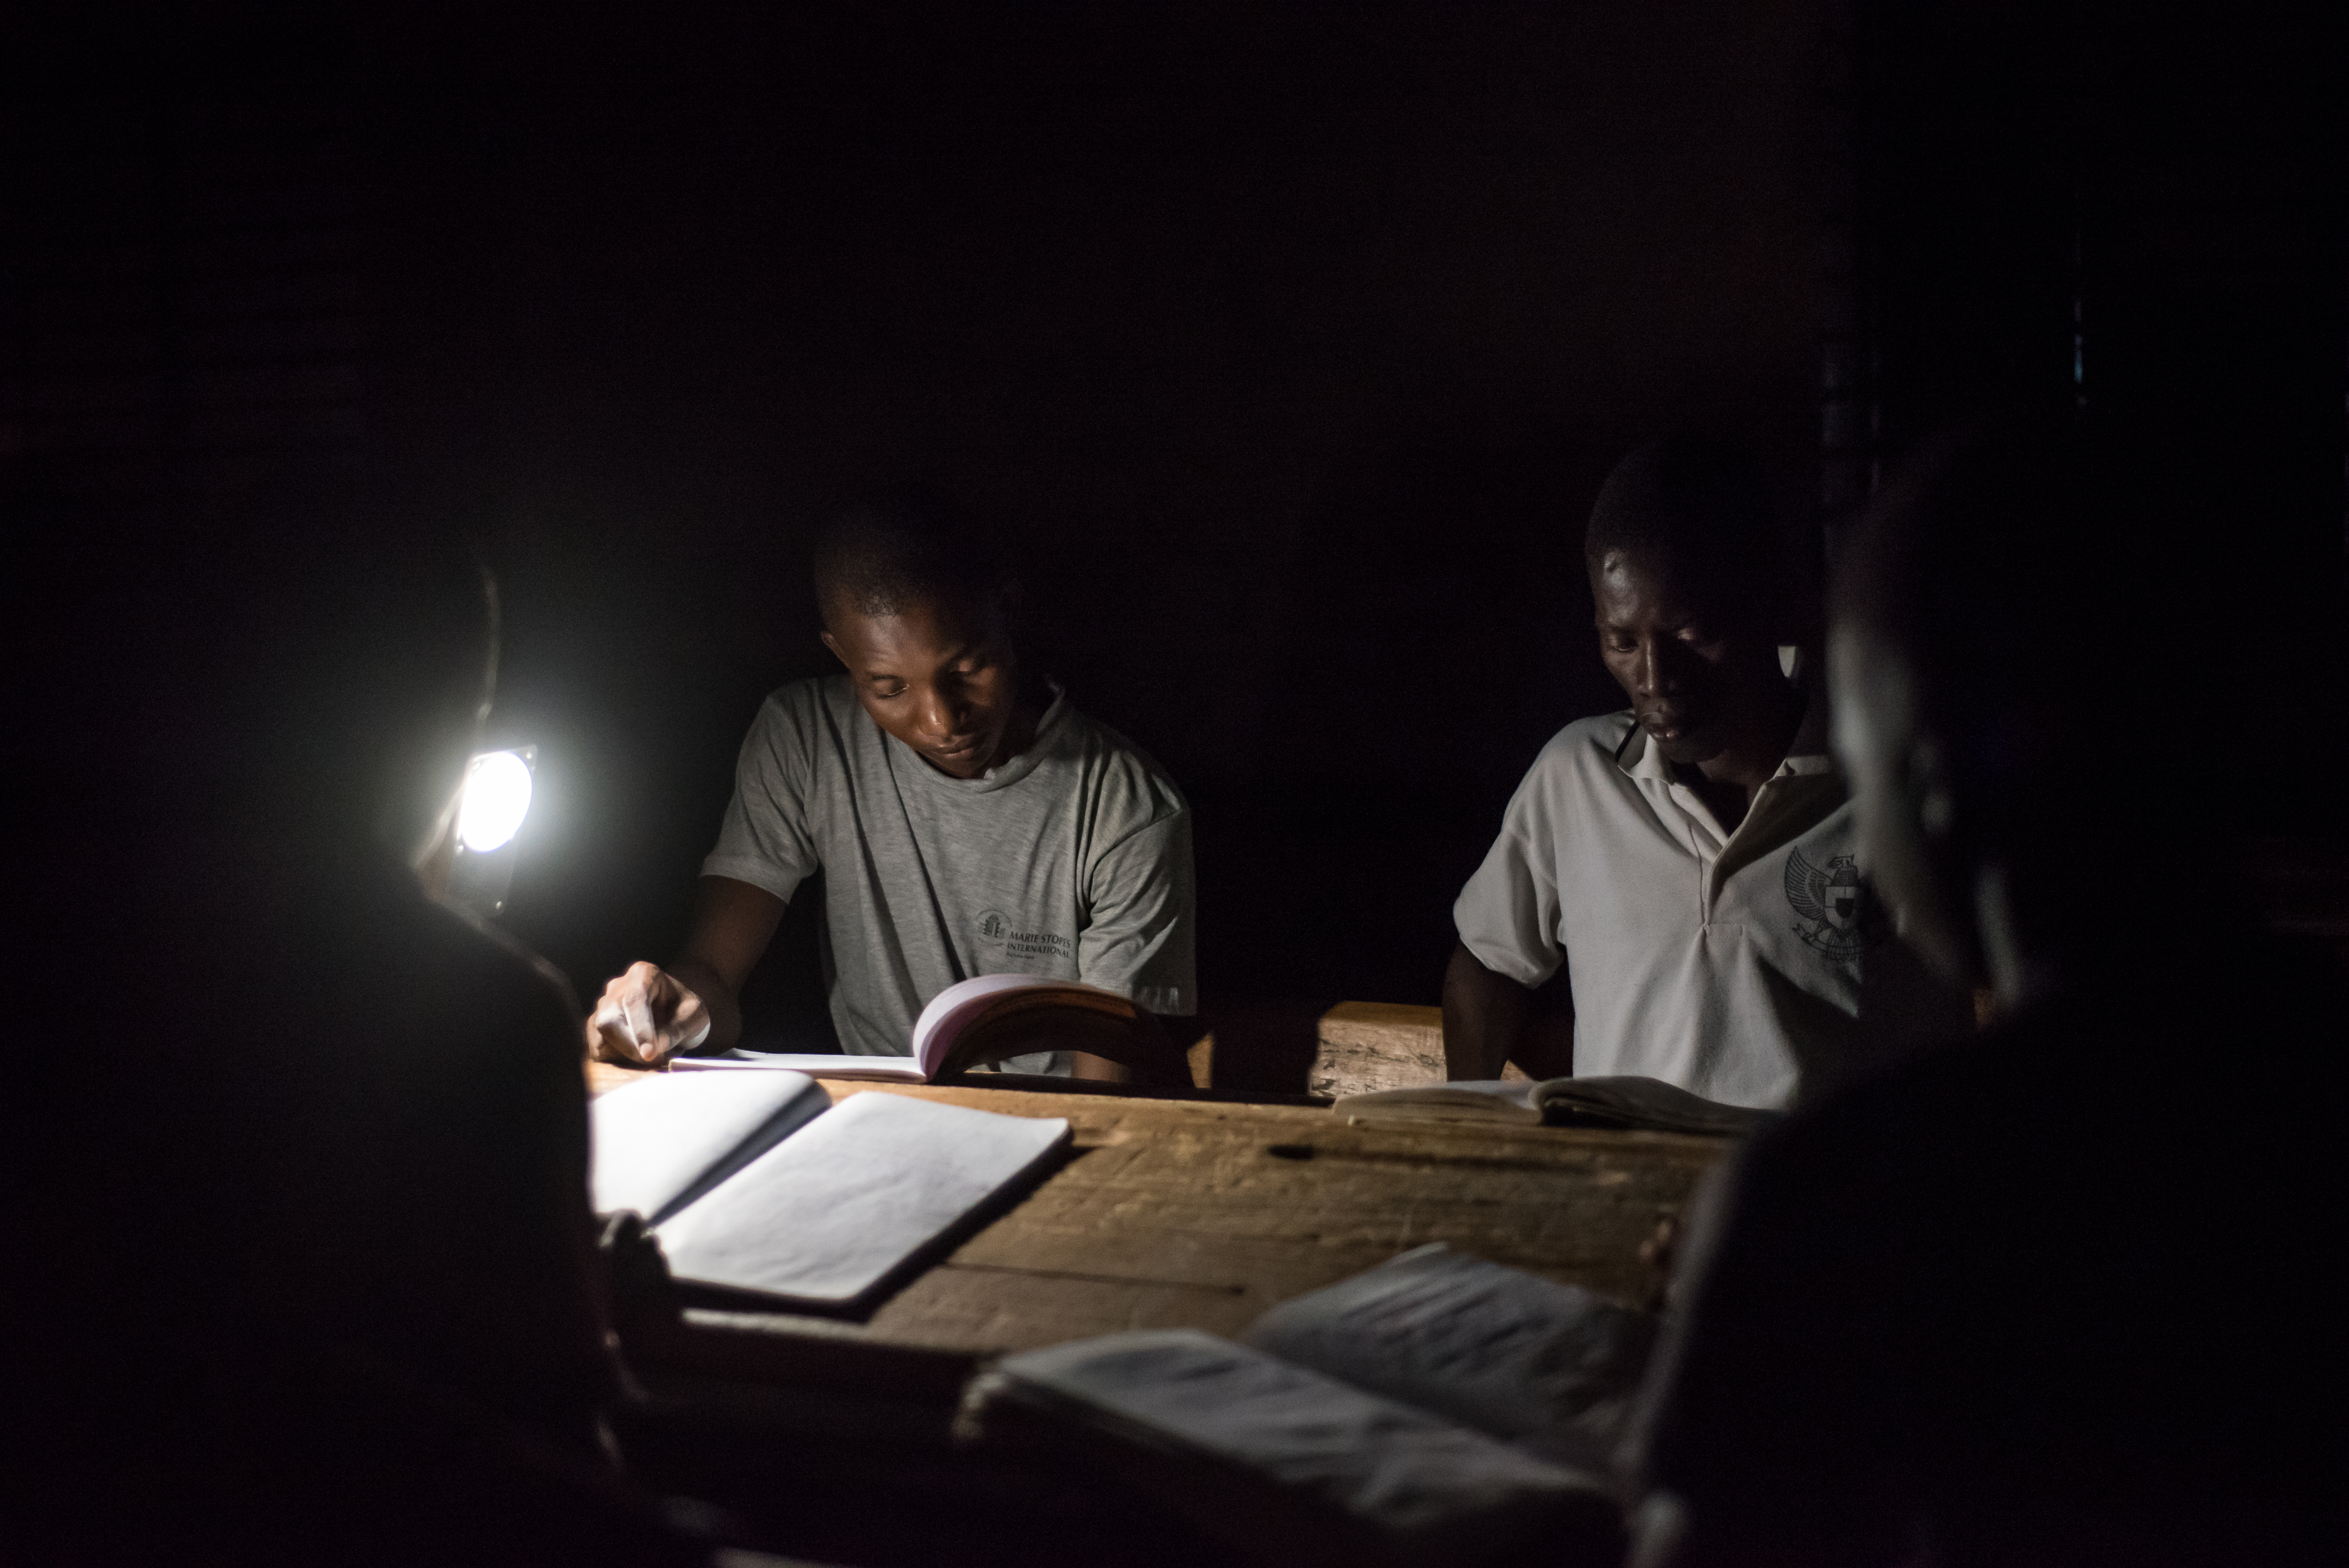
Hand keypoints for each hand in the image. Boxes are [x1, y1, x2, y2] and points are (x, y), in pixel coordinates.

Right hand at [587, 961, 712, 1063]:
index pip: (634, 1000)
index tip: (650, 1054)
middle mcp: (616, 988)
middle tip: (654, 1062)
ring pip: (601, 1039)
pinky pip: (598, 1051)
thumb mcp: (694, 1017)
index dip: (640, 1029)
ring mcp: (602, 1008)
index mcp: (642, 974)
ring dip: (626, 1057)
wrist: (674, 1016)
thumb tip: (654, 1048)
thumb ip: (676, 1030)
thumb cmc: (685, 1012)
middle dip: (630, 1048)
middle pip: (610, 1021)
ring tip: (652, 1059)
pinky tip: (638, 1060)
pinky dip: (618, 1061)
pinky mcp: (595, 1029)